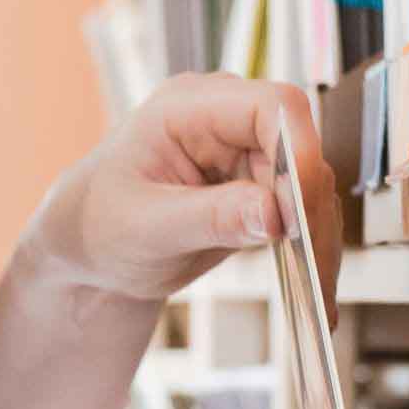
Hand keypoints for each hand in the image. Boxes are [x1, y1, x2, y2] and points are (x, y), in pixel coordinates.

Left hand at [26, 75, 342, 314]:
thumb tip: (275, 214)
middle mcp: (227, 118)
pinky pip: (302, 213)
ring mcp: (248, 150)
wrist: (89, 245)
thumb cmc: (98, 225)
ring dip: (318, 242)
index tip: (300, 211)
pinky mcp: (260, 185)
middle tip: (313, 275)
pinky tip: (313, 292)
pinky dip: (310, 252)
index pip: (271, 107)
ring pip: (311, 188)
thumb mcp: (144, 228)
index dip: (299, 152)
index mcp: (188, 107)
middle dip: (311, 215)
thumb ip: (209, 217)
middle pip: (301, 152)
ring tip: (316, 301)